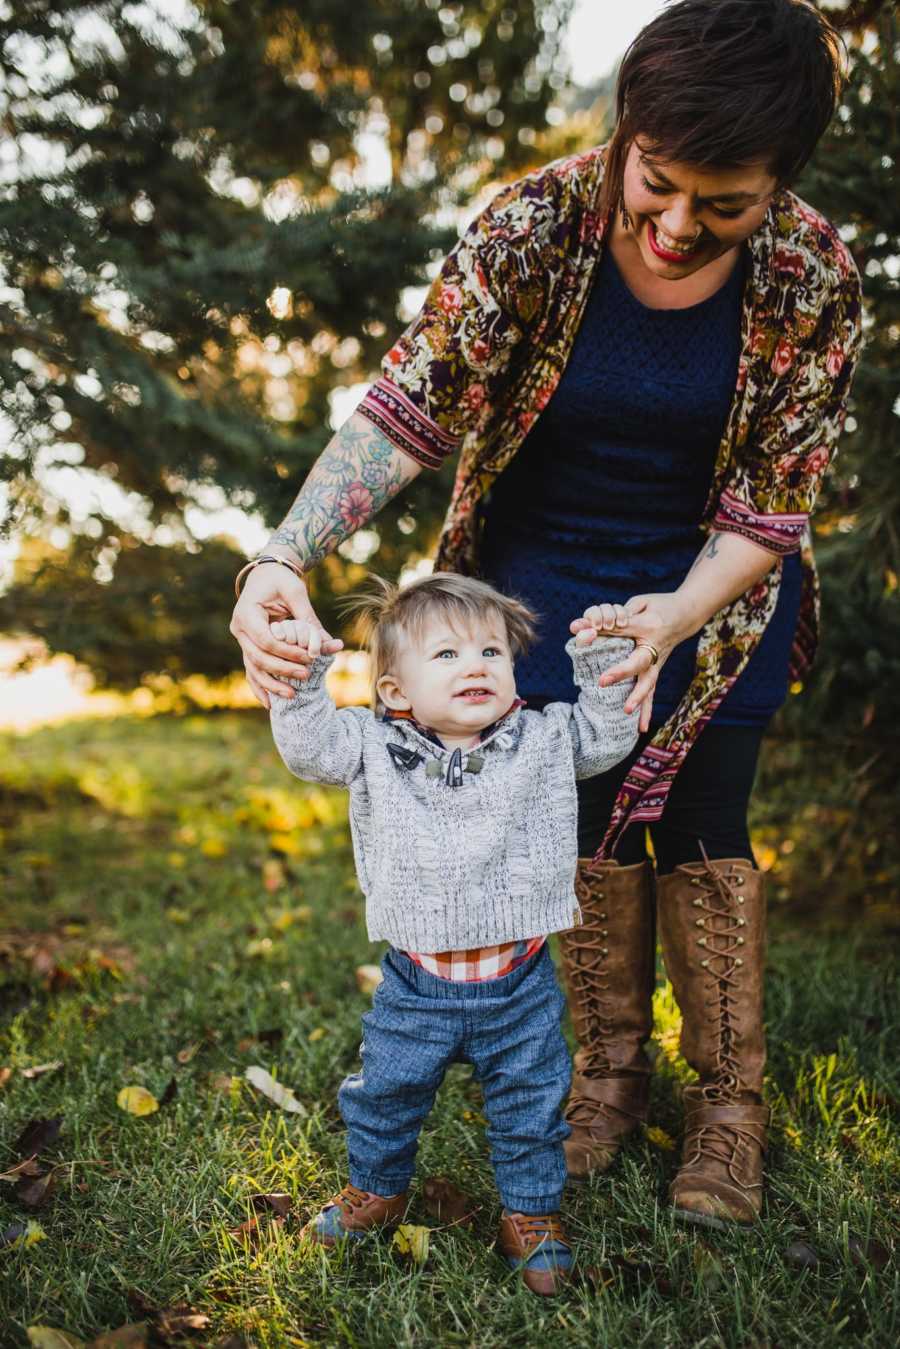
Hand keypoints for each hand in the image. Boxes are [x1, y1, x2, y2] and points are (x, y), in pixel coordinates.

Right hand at [229, 563, 342, 707]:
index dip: (287, 653)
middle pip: (258, 657)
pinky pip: (252, 669)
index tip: (309, 658)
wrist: (265, 575)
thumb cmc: (281, 580)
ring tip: (291, 697)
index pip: (266, 640)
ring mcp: (241, 640)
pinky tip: (270, 703)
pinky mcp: (248, 647)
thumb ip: (309, 620)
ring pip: (253, 667)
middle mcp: (239, 629)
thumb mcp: (296, 593)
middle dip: (282, 670)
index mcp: (246, 613)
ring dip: (271, 684)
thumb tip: (332, 645)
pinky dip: (260, 686)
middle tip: (306, 676)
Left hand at [570, 593, 693, 733]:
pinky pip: (651, 692)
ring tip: (627, 712)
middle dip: (621, 672)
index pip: (625, 629)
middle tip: (602, 681)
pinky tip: (642, 728)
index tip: (589, 634)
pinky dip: (647, 710)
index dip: (608, 632)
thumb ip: (617, 614)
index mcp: (650, 626)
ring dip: (638, 698)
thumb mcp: (640, 603)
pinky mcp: (656, 671)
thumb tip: (589, 626)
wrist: (687, 614)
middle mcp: (655, 647)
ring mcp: (657, 661)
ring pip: (648, 682)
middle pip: (639, 662)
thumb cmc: (660, 606)